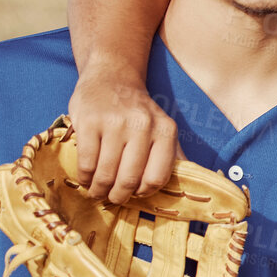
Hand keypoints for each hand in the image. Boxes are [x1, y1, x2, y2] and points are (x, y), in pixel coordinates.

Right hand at [68, 62, 183, 203]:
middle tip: (112, 199)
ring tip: (96, 192)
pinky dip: (84, 177)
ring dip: (98, 190)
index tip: (134, 195)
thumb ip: (174, 154)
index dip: (144, 193)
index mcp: (165, 130)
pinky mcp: (89, 122)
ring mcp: (114, 123)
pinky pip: (86, 162)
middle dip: (118, 196)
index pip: (157, 177)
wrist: (111, 77)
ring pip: (106, 174)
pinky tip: (85, 178)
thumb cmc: (138, 111)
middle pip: (130, 179)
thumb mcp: (163, 127)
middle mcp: (142, 126)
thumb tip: (192, 183)